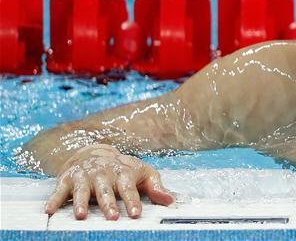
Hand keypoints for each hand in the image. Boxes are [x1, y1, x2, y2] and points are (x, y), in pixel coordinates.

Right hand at [44, 144, 173, 219]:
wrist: (93, 152)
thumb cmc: (122, 168)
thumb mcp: (142, 173)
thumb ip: (155, 186)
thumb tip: (170, 200)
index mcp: (123, 172)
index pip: (129, 188)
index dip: (133, 201)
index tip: (136, 214)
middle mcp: (103, 173)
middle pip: (106, 190)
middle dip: (108, 203)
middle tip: (112, 217)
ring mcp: (85, 175)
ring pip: (83, 190)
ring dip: (82, 203)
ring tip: (82, 216)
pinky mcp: (67, 178)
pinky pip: (60, 190)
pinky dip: (54, 200)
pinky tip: (50, 211)